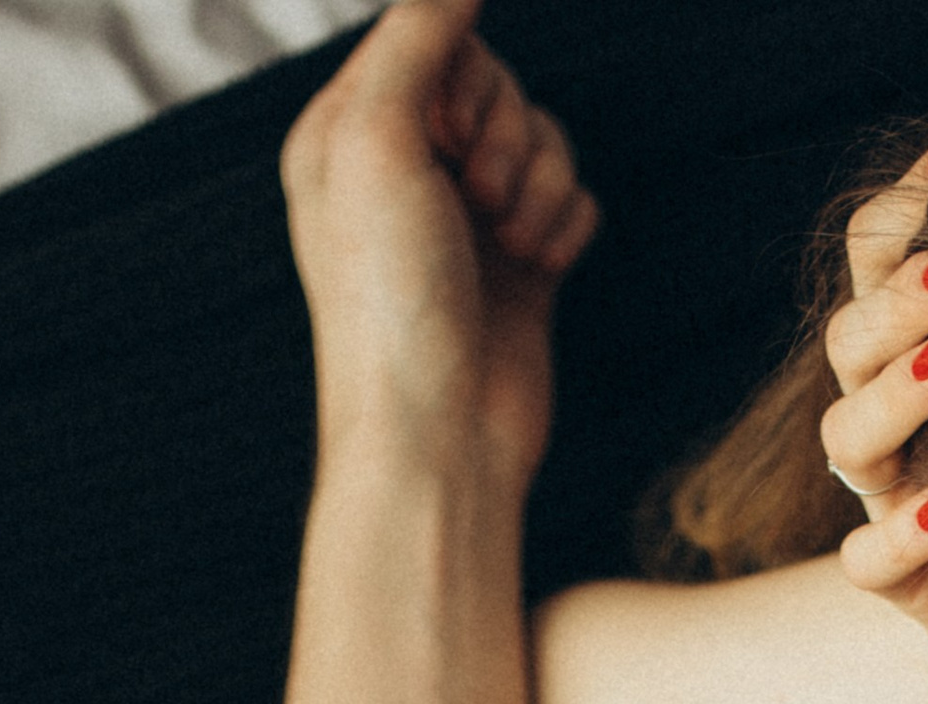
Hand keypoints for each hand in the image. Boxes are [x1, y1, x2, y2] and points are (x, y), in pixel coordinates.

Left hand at [280, 0, 597, 490]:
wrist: (438, 440)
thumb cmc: (388, 302)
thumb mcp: (376, 140)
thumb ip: (417, 35)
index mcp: (351, 135)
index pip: (433, 40)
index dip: (464, 80)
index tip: (448, 141)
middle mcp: (408, 172)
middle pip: (498, 85)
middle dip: (508, 137)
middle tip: (476, 203)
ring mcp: (467, 222)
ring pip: (546, 140)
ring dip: (543, 187)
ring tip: (509, 249)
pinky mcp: (521, 268)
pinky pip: (576, 202)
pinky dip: (567, 230)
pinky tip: (538, 274)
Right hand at [817, 139, 927, 689]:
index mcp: (914, 340)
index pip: (873, 255)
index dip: (901, 205)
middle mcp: (891, 414)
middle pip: (849, 342)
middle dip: (895, 303)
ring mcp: (890, 496)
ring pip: (846, 442)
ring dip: (890, 400)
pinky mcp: (905, 580)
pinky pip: (867, 562)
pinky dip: (897, 535)